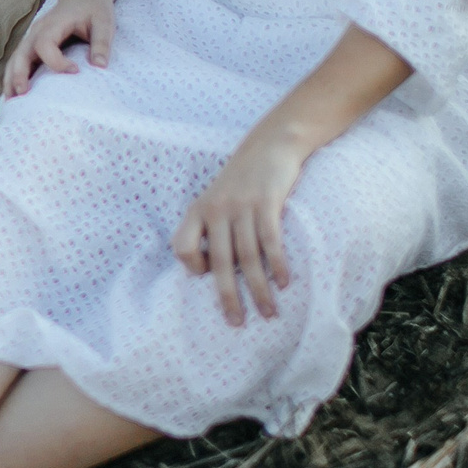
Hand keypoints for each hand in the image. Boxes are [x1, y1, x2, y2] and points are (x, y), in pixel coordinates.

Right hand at [6, 0, 134, 95]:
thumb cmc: (94, 7)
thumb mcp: (104, 22)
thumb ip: (102, 43)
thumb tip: (100, 67)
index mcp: (54, 23)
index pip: (45, 44)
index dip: (57, 61)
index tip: (75, 71)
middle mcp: (38, 30)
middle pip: (21, 52)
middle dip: (19, 73)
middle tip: (22, 94)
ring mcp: (33, 37)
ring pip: (16, 58)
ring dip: (11, 78)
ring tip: (10, 102)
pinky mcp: (34, 44)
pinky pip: (19, 61)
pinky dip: (14, 76)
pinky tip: (13, 94)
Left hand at [172, 132, 307, 325]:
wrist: (270, 144)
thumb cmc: (242, 179)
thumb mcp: (215, 198)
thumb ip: (210, 228)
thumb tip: (214, 269)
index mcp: (198, 210)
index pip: (183, 249)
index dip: (195, 267)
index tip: (211, 277)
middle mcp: (216, 209)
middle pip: (221, 263)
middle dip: (229, 297)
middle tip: (237, 323)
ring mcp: (242, 206)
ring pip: (249, 258)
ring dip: (260, 290)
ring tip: (269, 312)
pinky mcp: (267, 202)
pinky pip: (271, 241)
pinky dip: (278, 265)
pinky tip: (285, 283)